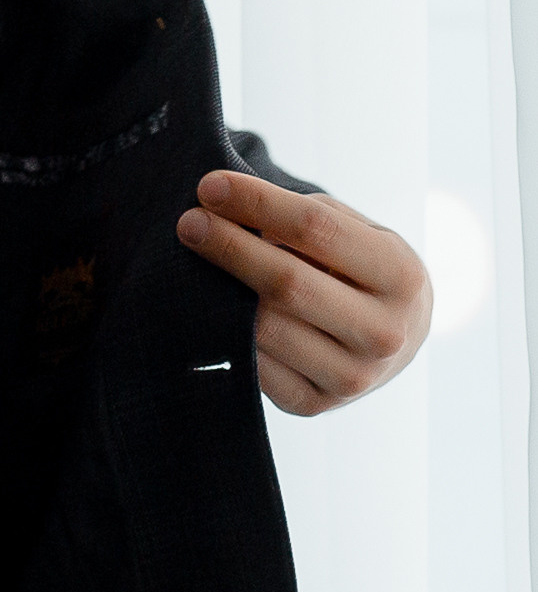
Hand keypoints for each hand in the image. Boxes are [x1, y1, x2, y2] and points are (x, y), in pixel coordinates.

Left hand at [175, 171, 431, 415]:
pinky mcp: (315, 405)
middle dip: (229, 247)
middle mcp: (384, 333)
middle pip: (287, 283)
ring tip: (192, 259)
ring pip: (267, 328)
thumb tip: (232, 210)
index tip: (211, 186)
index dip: (258, 203)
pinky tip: (205, 305)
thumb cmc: (362, 272)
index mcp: (402, 277)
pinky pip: (255, 367)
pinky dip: (225, 332)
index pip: (316, 229)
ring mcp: (351, 377)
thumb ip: (308, 219)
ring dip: (219, 290)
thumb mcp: (358, 234)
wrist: (391, 341)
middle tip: (188, 222)